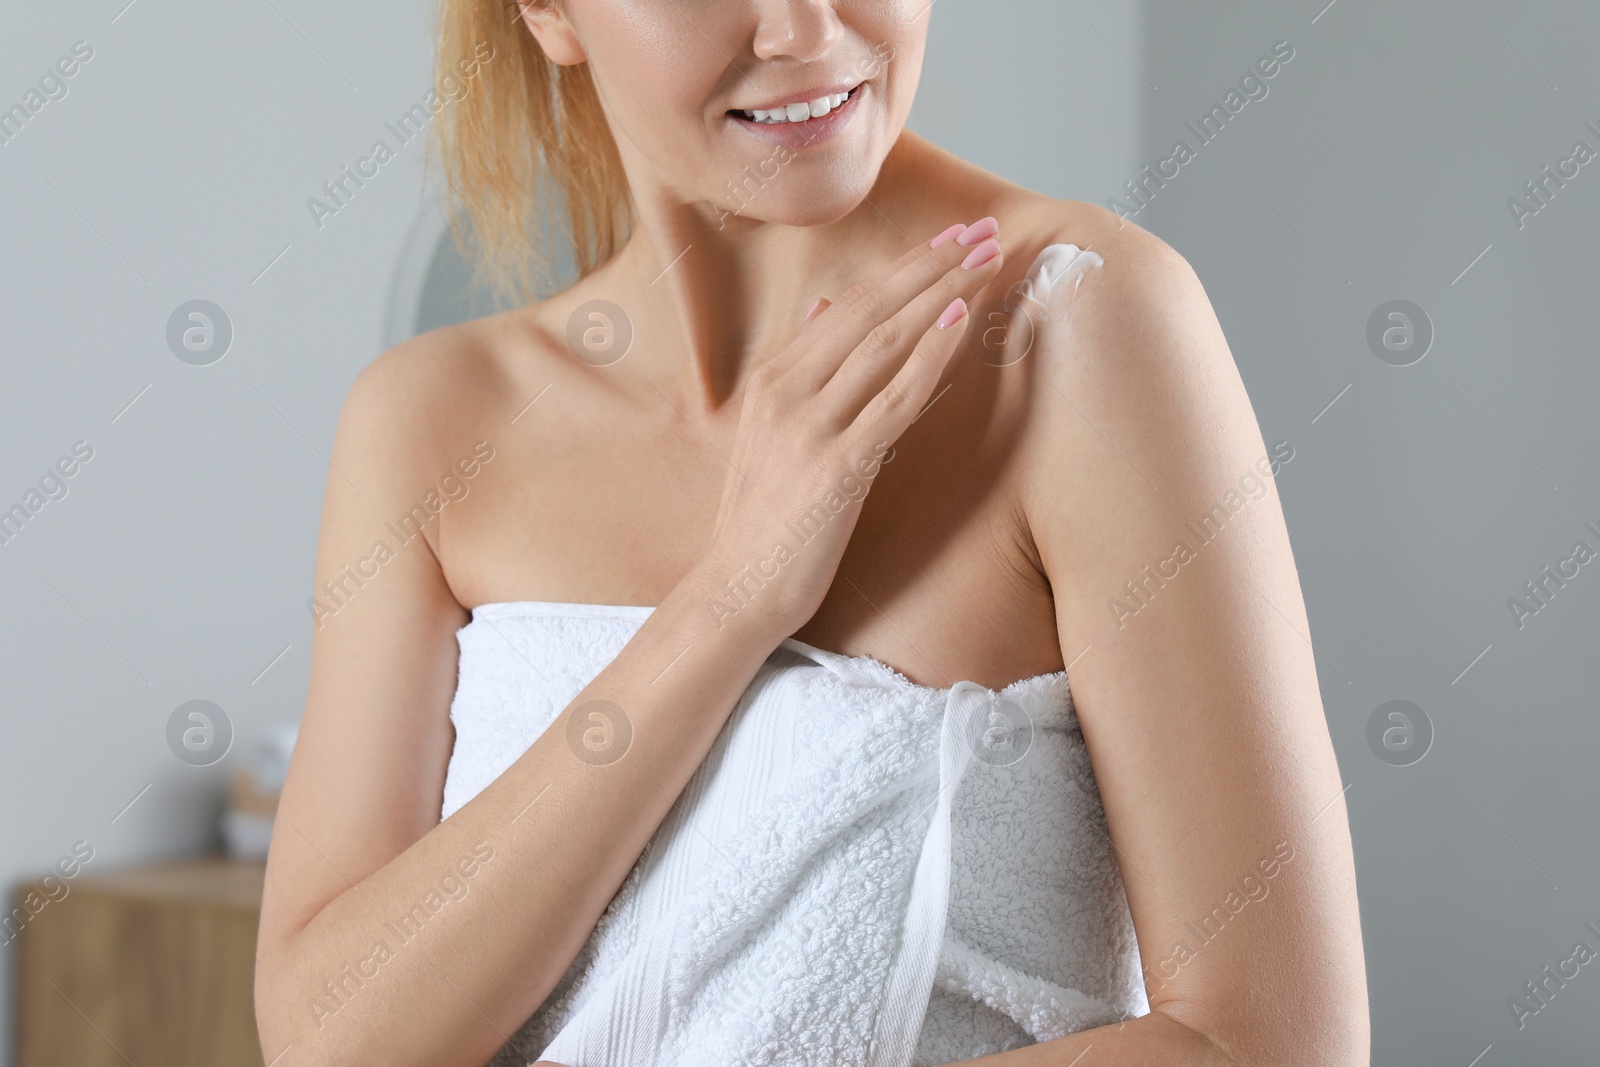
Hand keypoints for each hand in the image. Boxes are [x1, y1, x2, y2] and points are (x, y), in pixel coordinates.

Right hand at [690, 218, 1004, 640]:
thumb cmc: (762, 517)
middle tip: (982, 230)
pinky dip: (929, 356)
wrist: (737, 588)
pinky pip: (894, 399)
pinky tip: (960, 321)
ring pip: (886, 343)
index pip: (850, 303)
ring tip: (985, 260)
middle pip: (871, 310)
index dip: (906, 266)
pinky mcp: (838, 466)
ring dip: (942, 295)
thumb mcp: (768, 430)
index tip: (952, 236)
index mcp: (774, 378)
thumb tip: (822, 304)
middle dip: (932, 264)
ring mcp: (811, 426)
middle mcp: (788, 391)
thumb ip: (799, 366)